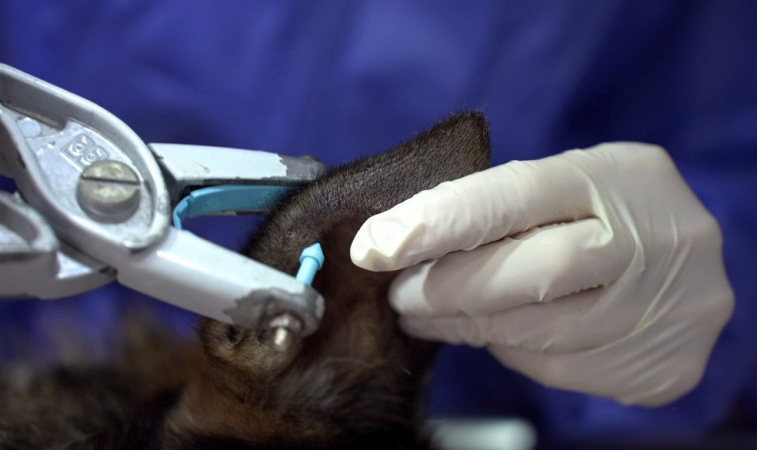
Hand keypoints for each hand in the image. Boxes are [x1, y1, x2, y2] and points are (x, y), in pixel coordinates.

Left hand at [350, 142, 733, 405]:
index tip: (375, 245)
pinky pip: (561, 369)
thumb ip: (499, 208)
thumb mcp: (567, 185)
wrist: (693, 260)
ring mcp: (665, 307)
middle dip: (447, 288)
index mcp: (616, 175)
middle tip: (398, 295)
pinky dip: (512, 353)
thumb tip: (402, 243)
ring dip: (468, 327)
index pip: (514, 195)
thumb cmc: (607, 211)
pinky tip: (491, 334)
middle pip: (530, 274)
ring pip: (540, 333)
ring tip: (427, 316)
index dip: (437, 223)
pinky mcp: (665, 365)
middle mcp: (652, 240)